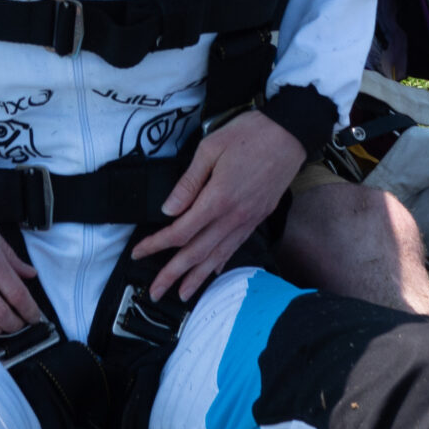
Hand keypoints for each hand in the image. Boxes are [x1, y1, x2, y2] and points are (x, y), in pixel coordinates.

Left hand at [130, 111, 305, 301]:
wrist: (290, 134)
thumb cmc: (250, 134)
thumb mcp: (210, 149)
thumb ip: (188, 182)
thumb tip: (169, 209)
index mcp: (217, 198)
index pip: (180, 232)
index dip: (156, 245)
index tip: (139, 252)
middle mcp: (233, 216)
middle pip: (197, 253)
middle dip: (173, 274)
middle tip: (156, 292)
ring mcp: (248, 219)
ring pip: (218, 256)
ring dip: (198, 278)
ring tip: (183, 295)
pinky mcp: (258, 217)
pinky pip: (236, 247)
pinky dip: (222, 262)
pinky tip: (214, 271)